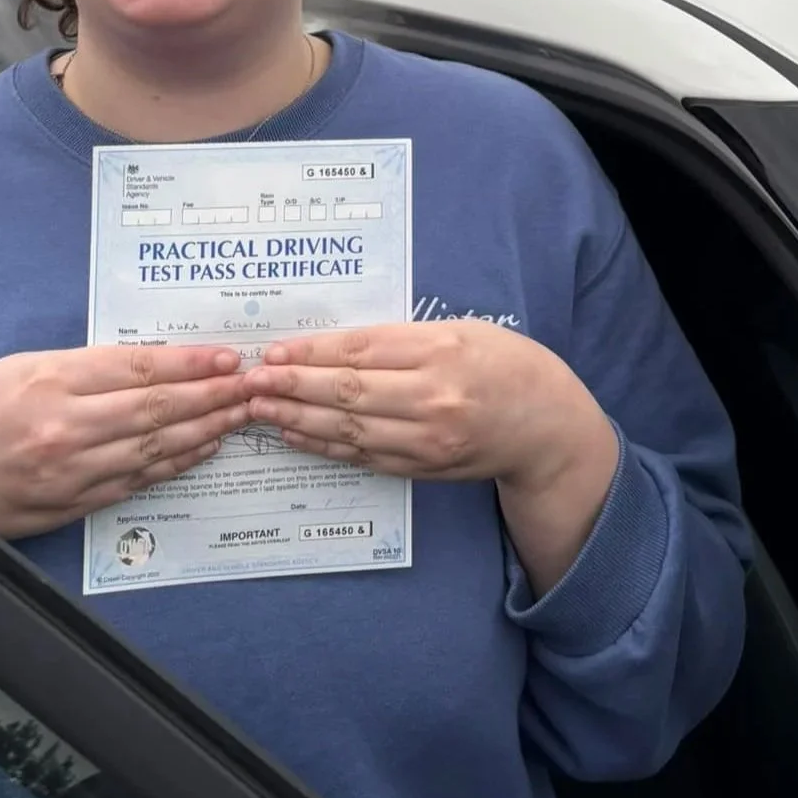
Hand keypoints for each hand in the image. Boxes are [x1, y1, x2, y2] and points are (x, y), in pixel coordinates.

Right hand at [0, 345, 251, 539]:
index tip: (228, 358)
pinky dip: (176, 464)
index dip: (192, 363)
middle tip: (253, 386)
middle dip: (214, 396)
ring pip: (156, 446)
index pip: (140, 368)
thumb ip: (84, 367)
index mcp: (51, 381)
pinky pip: (137, 481)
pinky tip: (203, 450)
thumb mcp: (19, 368)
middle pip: (159, 407)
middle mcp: (66, 426)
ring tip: (242, 416)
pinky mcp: (71, 505)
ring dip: (207, 431)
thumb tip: (151, 364)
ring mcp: (71, 471)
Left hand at [242, 321, 620, 595]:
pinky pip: (362, 457)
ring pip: (348, 429)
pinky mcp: (422, 467)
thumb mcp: (461, 331)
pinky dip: (324, 447)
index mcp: (441, 350)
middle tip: (252, 381)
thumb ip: (403, 339)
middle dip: (292, 386)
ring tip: (261, 409)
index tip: (274, 351)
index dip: (311, 353)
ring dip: (298, 419)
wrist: (545, 425)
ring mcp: (426, 438)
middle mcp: (433, 397)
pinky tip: (296, 436)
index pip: (360, 351)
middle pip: (347, 391)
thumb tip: (332, 347)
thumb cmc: (504, 364)